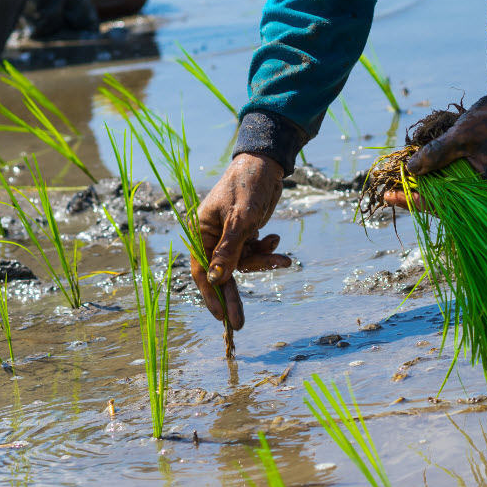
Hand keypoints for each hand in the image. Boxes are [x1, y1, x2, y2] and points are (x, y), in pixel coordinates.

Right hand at [193, 153, 292, 328]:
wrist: (268, 163)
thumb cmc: (248, 185)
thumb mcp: (240, 219)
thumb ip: (229, 250)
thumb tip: (216, 280)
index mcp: (202, 230)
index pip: (202, 270)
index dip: (210, 295)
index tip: (220, 317)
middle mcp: (213, 236)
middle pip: (223, 273)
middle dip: (235, 294)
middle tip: (239, 323)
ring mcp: (231, 235)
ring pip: (245, 263)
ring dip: (264, 262)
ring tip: (284, 260)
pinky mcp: (247, 233)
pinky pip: (256, 252)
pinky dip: (268, 250)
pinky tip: (277, 239)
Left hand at [384, 92, 486, 207]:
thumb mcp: (461, 135)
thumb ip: (437, 153)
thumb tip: (410, 170)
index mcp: (486, 188)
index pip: (444, 204)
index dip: (414, 201)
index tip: (390, 197)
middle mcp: (484, 193)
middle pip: (443, 202)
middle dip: (415, 197)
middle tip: (387, 193)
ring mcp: (480, 183)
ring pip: (445, 193)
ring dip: (422, 188)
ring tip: (396, 185)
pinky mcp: (475, 174)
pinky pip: (450, 182)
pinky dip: (432, 177)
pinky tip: (414, 173)